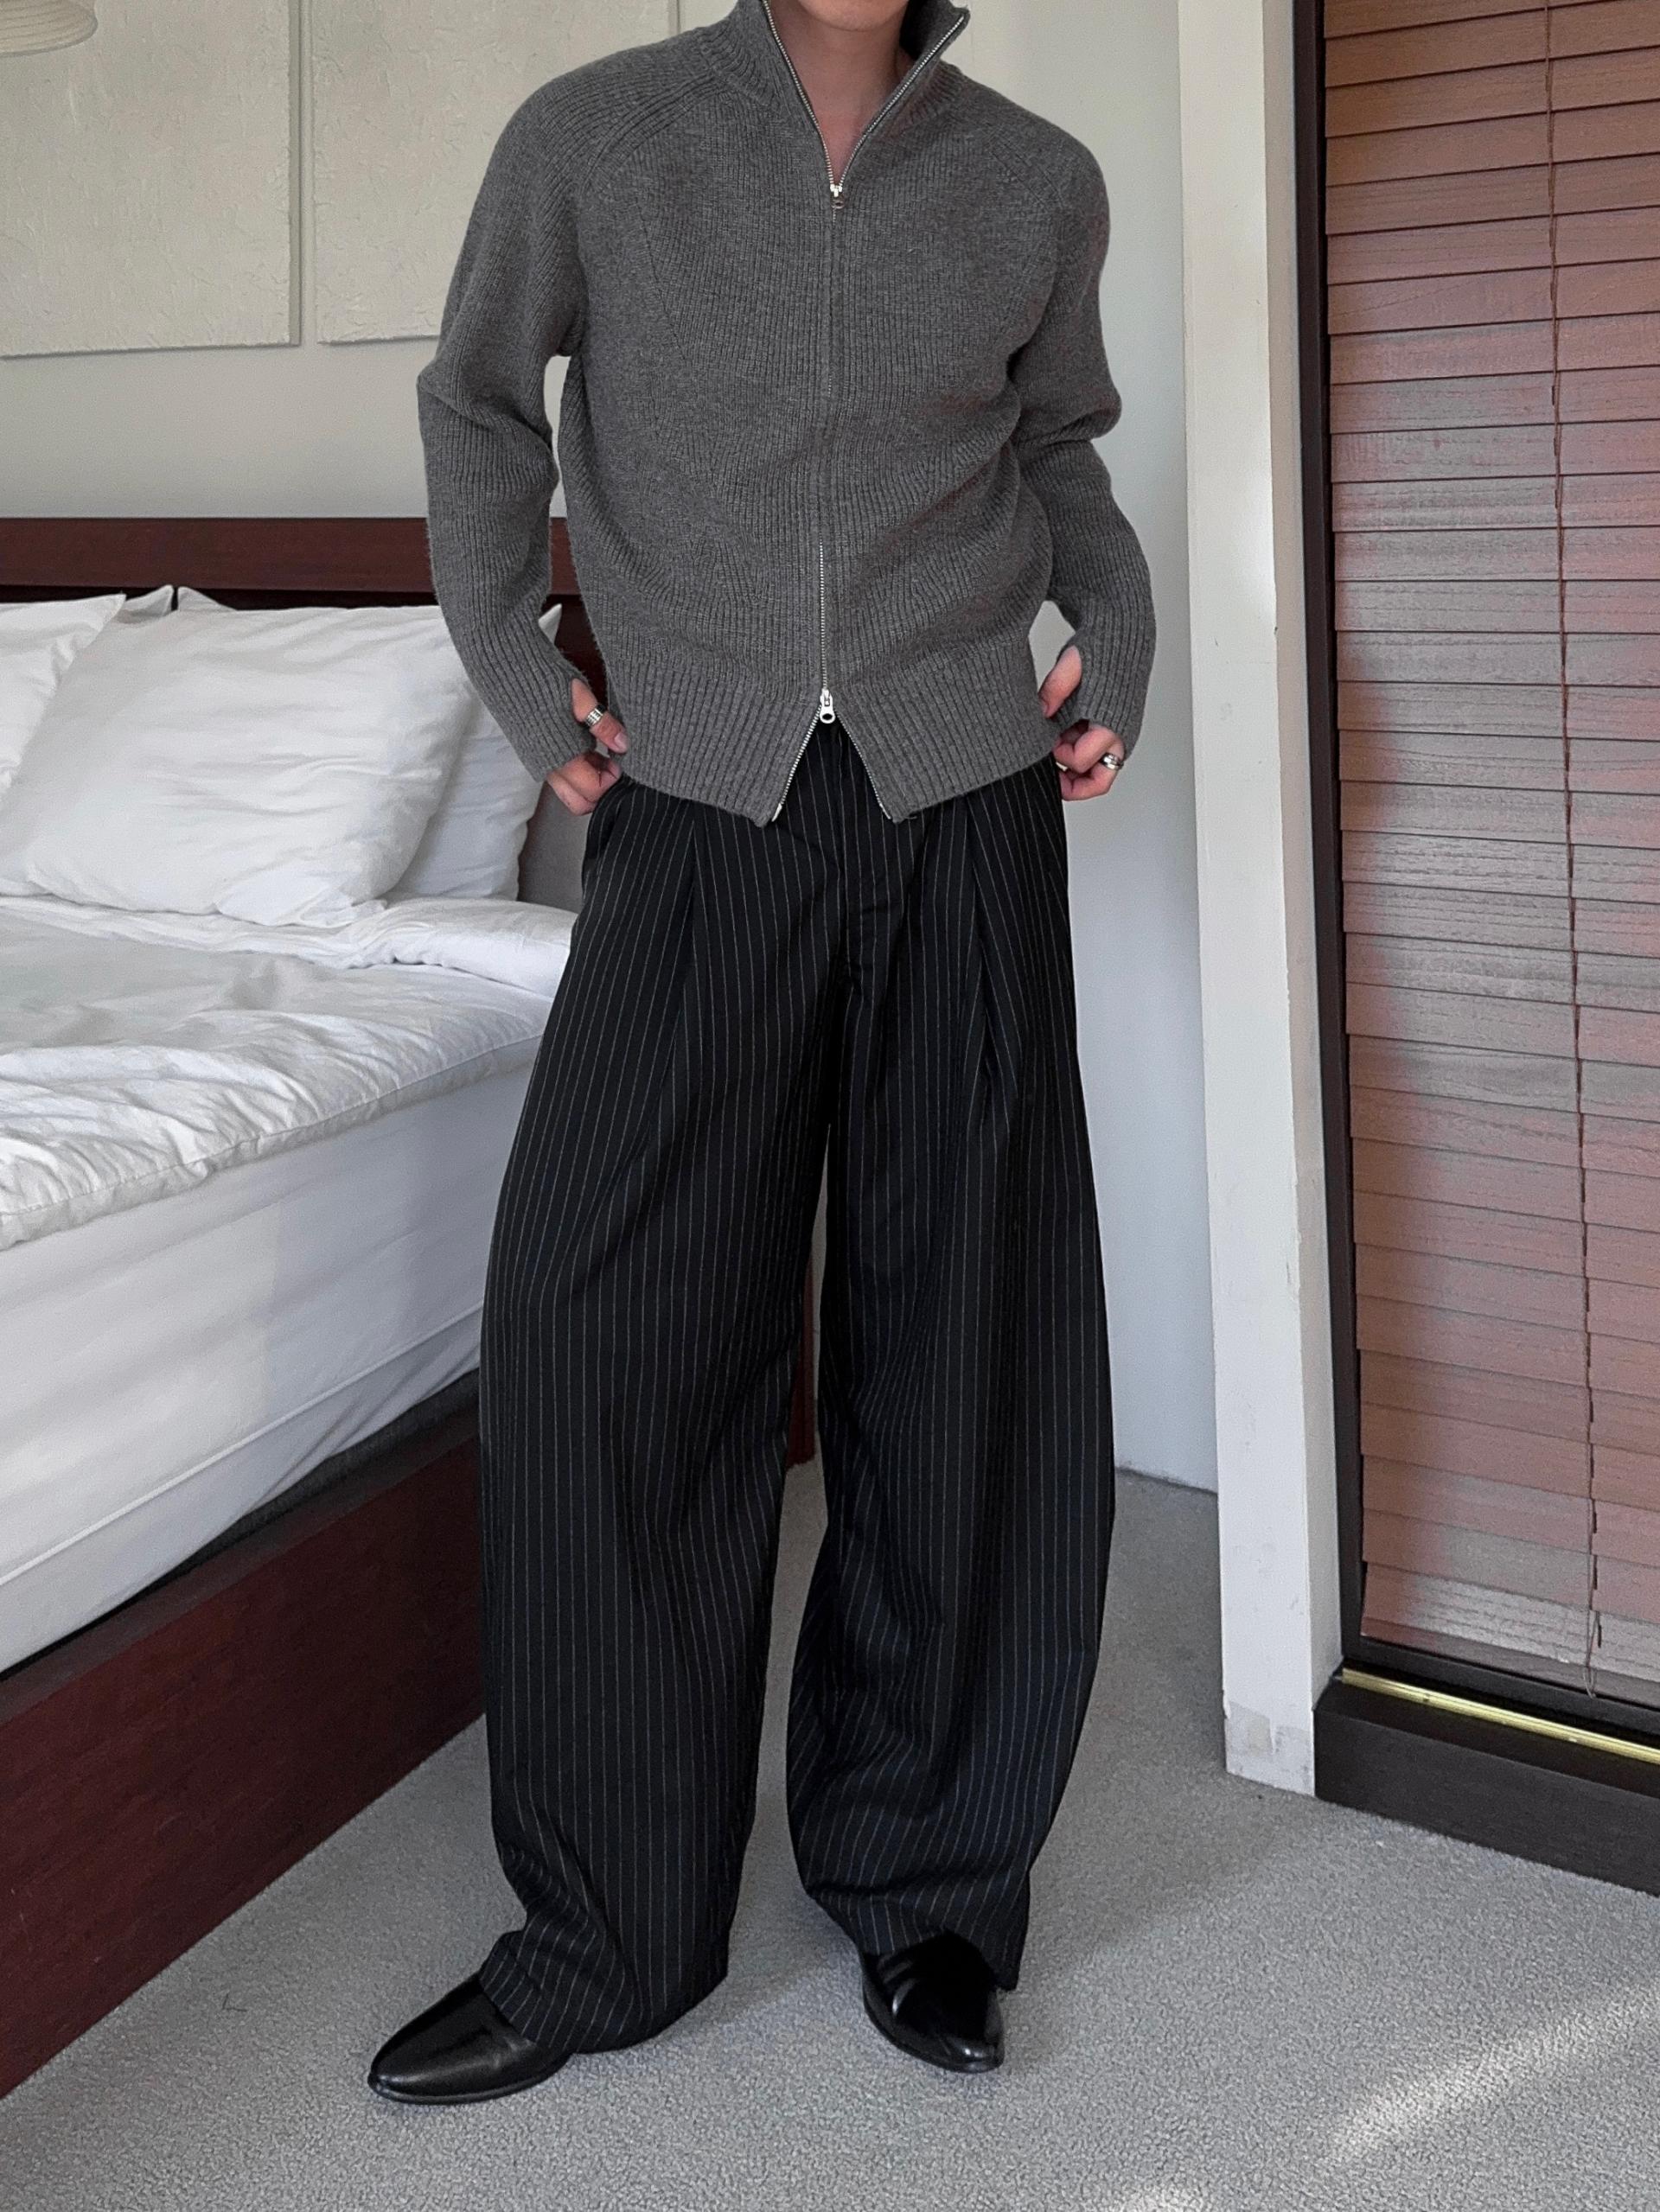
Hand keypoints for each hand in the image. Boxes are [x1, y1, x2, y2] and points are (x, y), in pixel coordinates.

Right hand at [545, 677, 627, 815]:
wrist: (507, 672)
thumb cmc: (542, 680)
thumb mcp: (581, 698)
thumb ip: (604, 724)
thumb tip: (624, 744)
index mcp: (561, 757)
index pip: (593, 790)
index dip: (612, 778)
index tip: (620, 758)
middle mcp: (549, 767)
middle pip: (580, 803)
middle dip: (601, 790)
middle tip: (613, 766)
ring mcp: (541, 764)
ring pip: (571, 792)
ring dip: (590, 781)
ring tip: (601, 755)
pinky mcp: (537, 757)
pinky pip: (561, 777)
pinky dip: (578, 771)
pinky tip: (586, 749)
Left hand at [1040, 643, 1124, 801]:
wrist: (1124, 635)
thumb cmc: (1104, 648)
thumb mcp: (1073, 663)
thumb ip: (1055, 688)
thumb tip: (1039, 711)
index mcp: (1111, 723)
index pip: (1080, 760)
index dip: (1056, 756)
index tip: (1045, 740)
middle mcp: (1120, 735)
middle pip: (1097, 781)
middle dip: (1069, 781)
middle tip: (1045, 770)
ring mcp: (1119, 735)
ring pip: (1098, 773)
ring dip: (1074, 770)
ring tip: (1052, 753)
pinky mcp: (1115, 731)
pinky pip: (1099, 759)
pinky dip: (1079, 758)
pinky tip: (1062, 742)